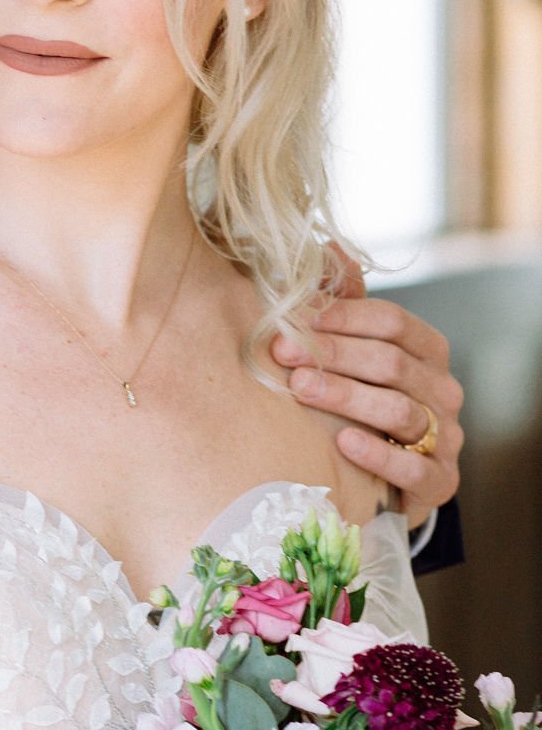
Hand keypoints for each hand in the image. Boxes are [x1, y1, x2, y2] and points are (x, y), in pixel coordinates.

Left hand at [271, 251, 462, 527]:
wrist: (382, 479)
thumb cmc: (361, 403)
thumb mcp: (354, 353)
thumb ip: (345, 307)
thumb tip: (328, 247)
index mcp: (427, 351)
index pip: (392, 321)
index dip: (341, 317)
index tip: (291, 319)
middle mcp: (443, 390)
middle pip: (392, 363)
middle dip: (333, 355)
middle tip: (283, 354)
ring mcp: (446, 437)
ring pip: (401, 410)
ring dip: (347, 397)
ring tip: (301, 389)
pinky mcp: (439, 482)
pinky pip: (414, 468)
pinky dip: (378, 454)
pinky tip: (342, 441)